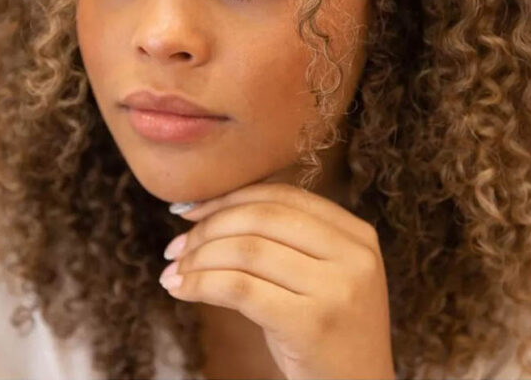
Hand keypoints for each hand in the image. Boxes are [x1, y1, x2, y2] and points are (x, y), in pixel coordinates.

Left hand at [159, 181, 395, 379]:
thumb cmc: (325, 334)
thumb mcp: (321, 276)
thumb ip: (286, 238)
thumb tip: (209, 208)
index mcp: (356, 234)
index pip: (282, 195)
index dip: (230, 198)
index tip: (191, 210)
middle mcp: (353, 255)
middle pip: (262, 217)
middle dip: (208, 227)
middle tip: (176, 246)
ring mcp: (336, 289)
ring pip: (247, 250)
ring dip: (199, 258)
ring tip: (174, 270)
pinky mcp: (312, 323)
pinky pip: (240, 288)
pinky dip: (201, 283)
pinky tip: (180, 289)